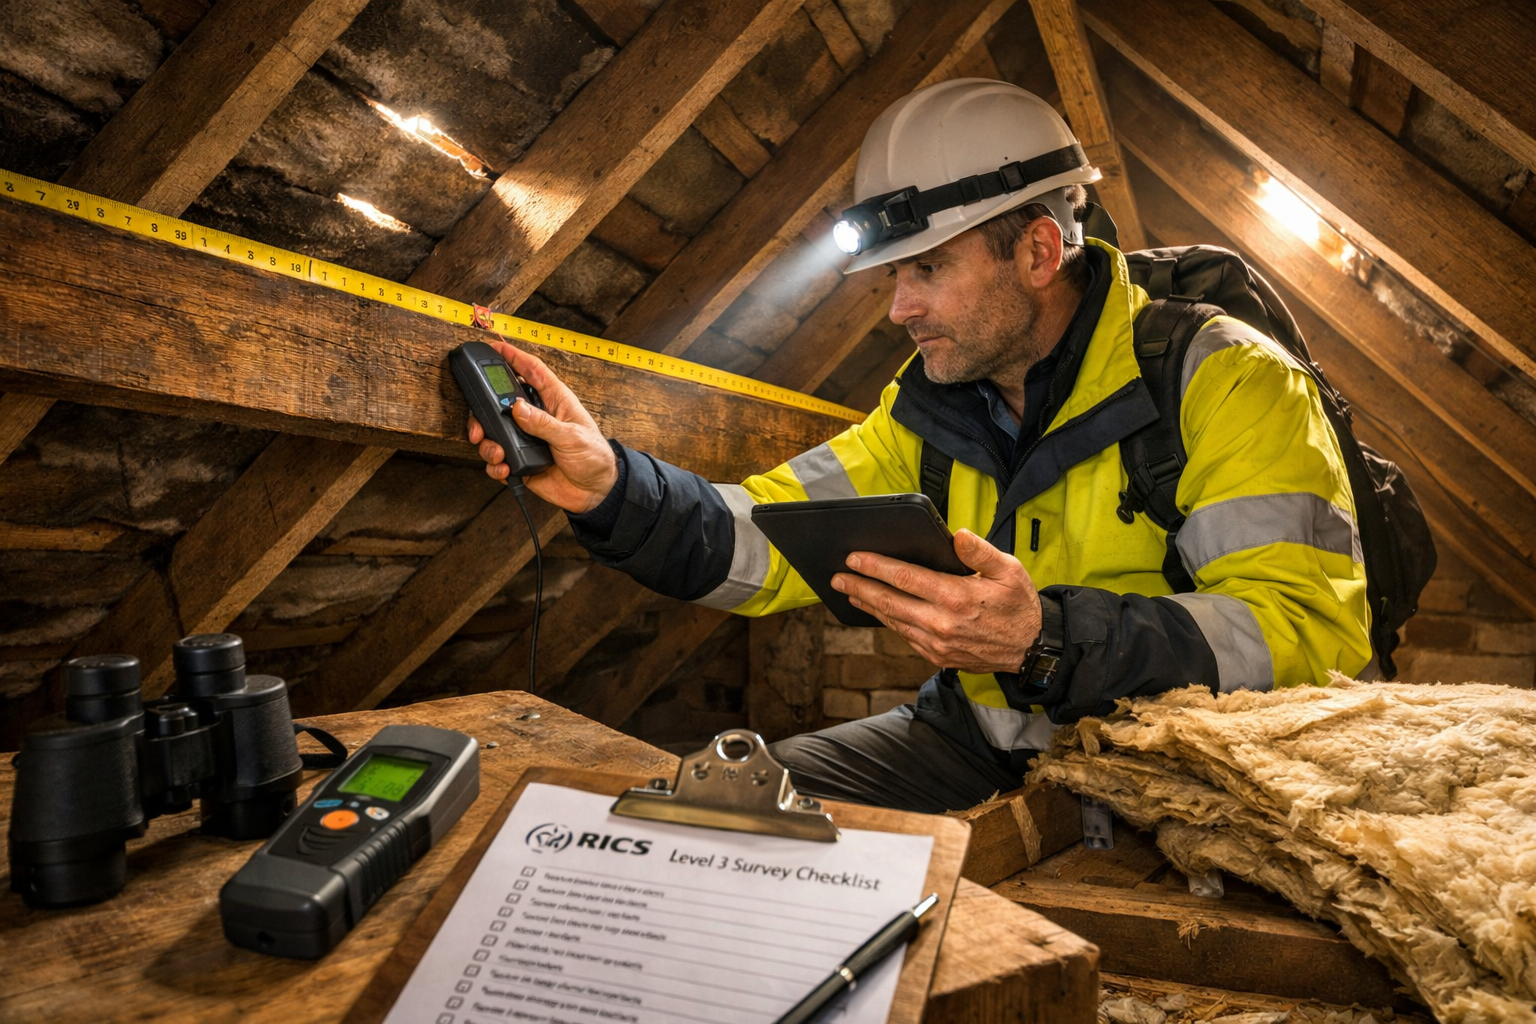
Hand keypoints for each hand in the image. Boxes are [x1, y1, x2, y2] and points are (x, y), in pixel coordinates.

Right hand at [467, 341, 617, 511]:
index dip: (513, 356)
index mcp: (554, 401)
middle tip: (478, 424)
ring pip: (493, 432)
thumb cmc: (594, 457)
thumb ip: (544, 423)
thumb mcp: (573, 436)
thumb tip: (517, 408)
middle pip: (501, 401)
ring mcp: (526, 438)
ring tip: (497, 453)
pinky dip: (495, 465)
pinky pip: (498, 460)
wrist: (595, 492)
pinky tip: (505, 468)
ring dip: (488, 443)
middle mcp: (536, 416)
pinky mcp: (520, 460)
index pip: (531, 371)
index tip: (493, 346)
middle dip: (484, 410)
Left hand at [830, 529, 1041, 673]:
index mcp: (957, 597)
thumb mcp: (1010, 571)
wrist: (1031, 650)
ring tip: (849, 591)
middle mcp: (942, 623)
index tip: (854, 558)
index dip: (876, 566)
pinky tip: (878, 611)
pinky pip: (905, 636)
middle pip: (889, 601)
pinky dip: (888, 622)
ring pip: (893, 621)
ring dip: (868, 605)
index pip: (905, 578)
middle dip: (860, 586)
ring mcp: (938, 643)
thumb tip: (958, 535)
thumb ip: (981, 552)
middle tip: (838, 576)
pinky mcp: (938, 656)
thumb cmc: (1020, 606)